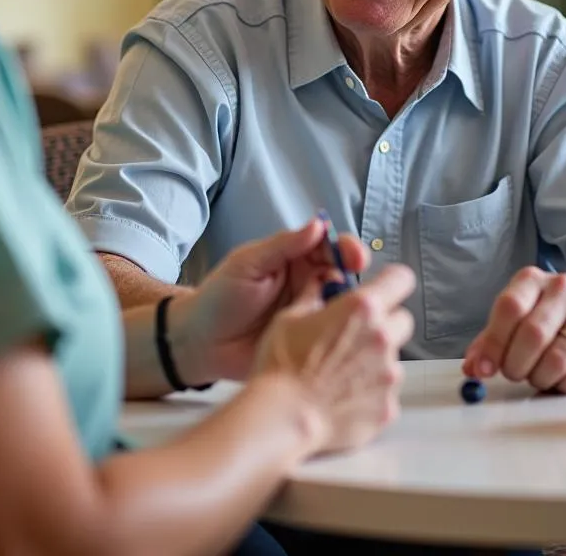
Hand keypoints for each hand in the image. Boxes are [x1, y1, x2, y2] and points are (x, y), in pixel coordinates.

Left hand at [172, 219, 368, 383]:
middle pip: (345, 275)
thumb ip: (283, 245)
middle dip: (359, 278)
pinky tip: (351, 337)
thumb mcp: (248, 264)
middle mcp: (309, 283)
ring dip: (356, 306)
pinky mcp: (310, 341)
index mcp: (295, 258)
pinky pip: (335, 334)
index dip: (346, 249)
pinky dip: (347, 333)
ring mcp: (311, 312)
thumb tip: (318, 224)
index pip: (330, 247)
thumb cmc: (220, 296)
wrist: (201, 342)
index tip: (355, 256)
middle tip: (364, 286)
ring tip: (358, 312)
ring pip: (345, 305)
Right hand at [253, 264, 415, 454]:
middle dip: (384, 323)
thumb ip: (314, 294)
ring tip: (342, 372)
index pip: (401, 279)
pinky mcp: (388, 407)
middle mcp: (382, 338)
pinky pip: (386, 392)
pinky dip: (372, 392)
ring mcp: (389, 375)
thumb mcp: (290, 317)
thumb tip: (322, 281)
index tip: (385, 287)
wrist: (283, 417)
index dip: (392, 282)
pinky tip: (344, 395)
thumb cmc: (282, 366)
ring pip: (394, 359)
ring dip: (376, 360)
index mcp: (361, 308)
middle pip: (402, 320)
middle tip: (356, 334)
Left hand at [461, 268, 565, 392]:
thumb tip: (472, 368)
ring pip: (556, 358)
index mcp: (531, 280)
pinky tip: (558, 378)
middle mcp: (561, 289)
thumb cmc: (548, 319)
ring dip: (538, 377)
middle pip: (532, 334)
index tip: (483, 369)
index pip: (509, 307)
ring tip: (535, 375)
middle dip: (516, 364)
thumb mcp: (516, 319)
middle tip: (512, 373)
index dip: (493, 343)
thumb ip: (490, 341)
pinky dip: (561, 385)